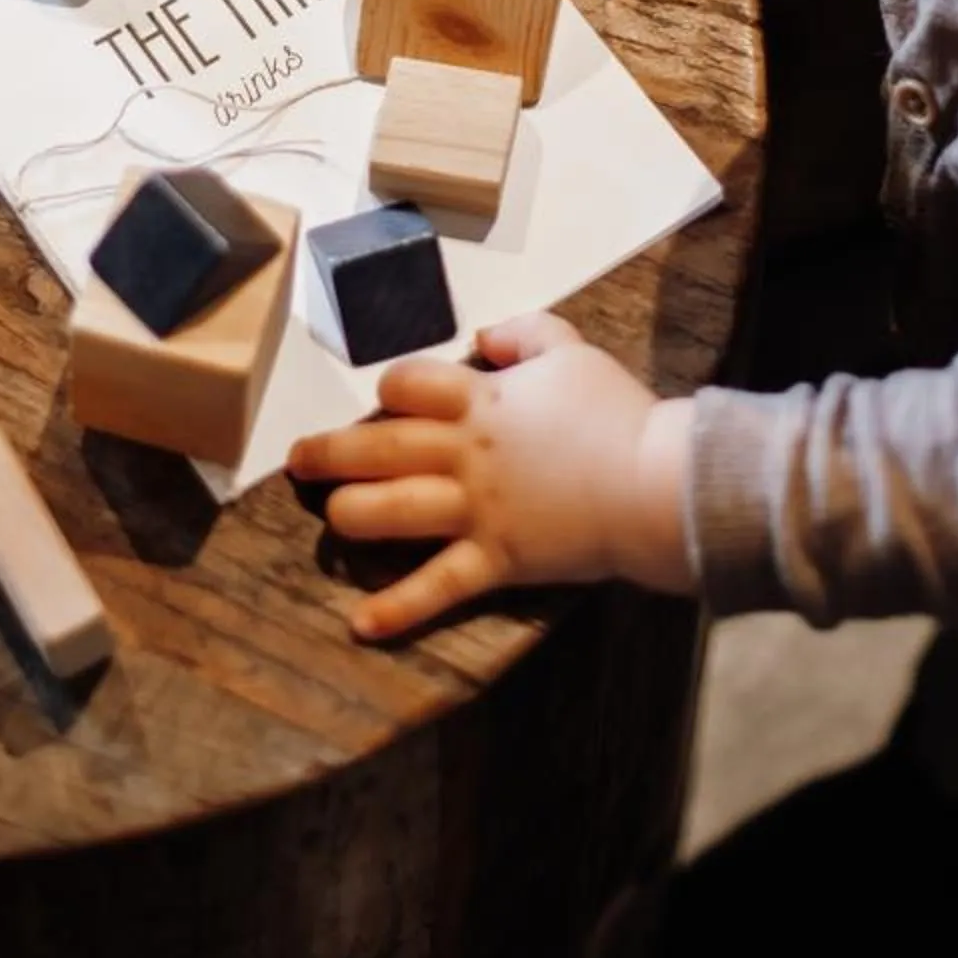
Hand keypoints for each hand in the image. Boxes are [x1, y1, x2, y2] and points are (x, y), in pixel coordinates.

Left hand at [288, 311, 695, 643]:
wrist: (657, 483)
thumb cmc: (618, 414)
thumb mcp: (572, 350)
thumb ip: (524, 333)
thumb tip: (482, 335)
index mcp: (480, 400)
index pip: (407, 384)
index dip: (389, 388)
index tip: (387, 399)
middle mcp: (464, 454)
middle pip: (376, 447)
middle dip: (327, 453)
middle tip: (299, 461)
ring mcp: (475, 510)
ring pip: (388, 512)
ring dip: (349, 515)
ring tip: (332, 517)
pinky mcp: (495, 560)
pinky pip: (437, 588)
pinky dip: (397, 609)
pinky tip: (361, 624)